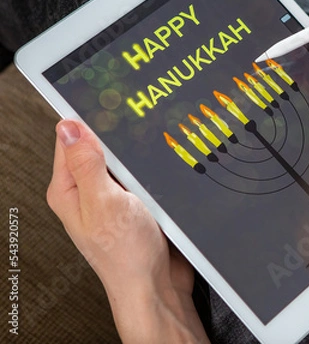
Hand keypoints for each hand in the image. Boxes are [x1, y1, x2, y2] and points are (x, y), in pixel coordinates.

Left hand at [48, 120, 207, 342]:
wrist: (157, 286)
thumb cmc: (127, 255)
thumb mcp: (104, 203)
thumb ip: (86, 164)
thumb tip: (69, 127)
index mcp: (69, 190)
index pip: (69, 139)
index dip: (88, 119)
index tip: (108, 104)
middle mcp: (86, 193)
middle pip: (97, 147)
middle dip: (116, 137)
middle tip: (136, 127)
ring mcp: (110, 198)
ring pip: (122, 161)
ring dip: (136, 155)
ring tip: (149, 152)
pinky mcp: (133, 204)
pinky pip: (139, 175)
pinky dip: (148, 169)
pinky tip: (157, 169)